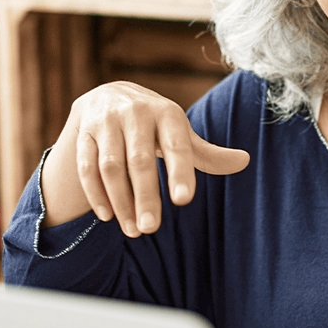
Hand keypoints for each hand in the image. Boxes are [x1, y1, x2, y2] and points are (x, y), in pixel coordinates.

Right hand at [41, 81, 248, 235]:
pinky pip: (87, 167)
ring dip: (120, 201)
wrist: (108, 97)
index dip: (180, 172)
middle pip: (139, 160)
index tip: (183, 201)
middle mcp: (135, 112)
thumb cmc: (155, 125)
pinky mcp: (83, 133)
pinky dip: (96, 193)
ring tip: (133, 231)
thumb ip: (207, 153)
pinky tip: (108, 217)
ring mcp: (105, 122)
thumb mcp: (181, 134)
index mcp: (167, 112)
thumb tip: (244, 161)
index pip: (176, 146)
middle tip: (151, 228)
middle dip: (145, 196)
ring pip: (110, 167)